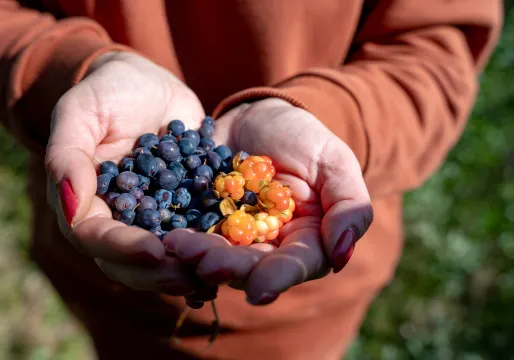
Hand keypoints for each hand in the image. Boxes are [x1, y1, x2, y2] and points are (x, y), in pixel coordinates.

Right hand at [45, 51, 205, 295]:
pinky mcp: (183, 210)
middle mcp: (117, 219)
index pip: (95, 236)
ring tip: (212, 277)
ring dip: (185, 269)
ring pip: (163, 257)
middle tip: (188, 277)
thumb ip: (67, 156)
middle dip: (158, 272)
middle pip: (129, 260)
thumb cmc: (105, 93)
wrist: (145, 84)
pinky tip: (232, 260)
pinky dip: (209, 250)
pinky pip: (194, 235)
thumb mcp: (80, 112)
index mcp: (85, 203)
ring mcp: (152, 218)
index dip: (122, 248)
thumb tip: (71, 208)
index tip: (153, 251)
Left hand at [164, 98, 372, 304]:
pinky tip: (164, 236)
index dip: (278, 278)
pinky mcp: (202, 221)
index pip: (295, 265)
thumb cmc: (305, 138)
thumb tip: (341, 254)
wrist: (259, 116)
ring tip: (177, 246)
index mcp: (304, 242)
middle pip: (249, 267)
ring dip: (197, 256)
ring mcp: (231, 236)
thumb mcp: (334, 162)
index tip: (259, 291)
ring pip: (216, 255)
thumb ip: (348, 205)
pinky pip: (190, 233)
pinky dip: (179, 238)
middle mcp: (267, 247)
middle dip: (228, 268)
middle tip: (206, 265)